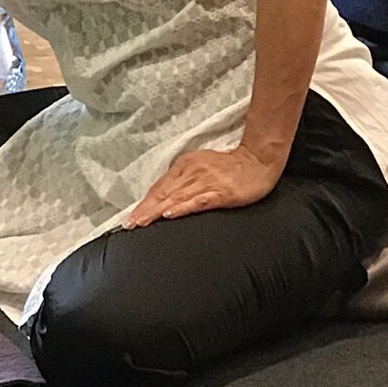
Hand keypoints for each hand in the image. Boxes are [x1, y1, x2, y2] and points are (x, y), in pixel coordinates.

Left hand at [123, 144, 283, 228]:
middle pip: (163, 193)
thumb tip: (165, 198)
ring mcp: (206, 182)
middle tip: (129, 225)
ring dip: (156, 211)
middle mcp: (192, 172)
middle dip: (144, 210)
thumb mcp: (201, 168)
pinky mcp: (220, 192)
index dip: (144, 203)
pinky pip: (197, 201)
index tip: (130, 218)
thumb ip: (184, 181)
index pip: (159, 187)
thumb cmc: (230, 167)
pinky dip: (182, 208)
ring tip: (141, 222)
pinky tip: (169, 214)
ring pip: (175, 198)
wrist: (258, 161)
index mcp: (185, 166)